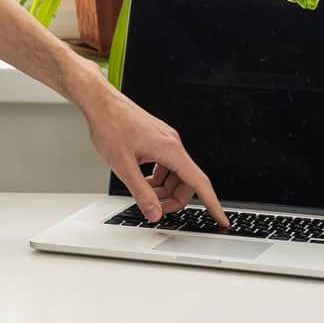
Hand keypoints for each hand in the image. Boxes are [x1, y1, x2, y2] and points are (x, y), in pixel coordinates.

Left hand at [80, 82, 229, 227]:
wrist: (101, 103)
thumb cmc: (110, 126)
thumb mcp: (123, 166)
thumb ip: (141, 193)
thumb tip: (154, 213)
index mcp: (170, 150)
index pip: (199, 183)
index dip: (212, 204)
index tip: (222, 219)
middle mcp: (172, 143)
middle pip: (186, 181)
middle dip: (174, 199)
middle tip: (156, 210)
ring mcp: (166, 140)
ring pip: (175, 174)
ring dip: (163, 189)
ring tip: (143, 193)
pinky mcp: (157, 139)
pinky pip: (165, 164)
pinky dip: (157, 177)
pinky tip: (141, 179)